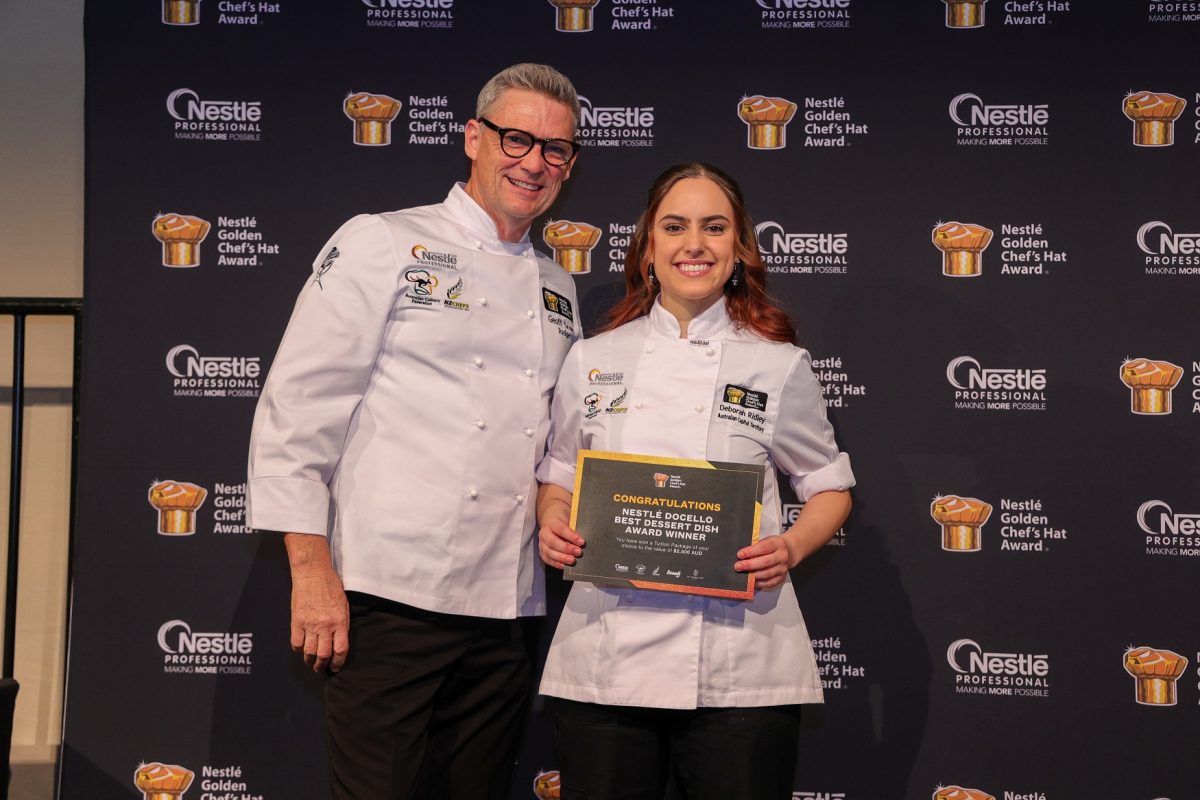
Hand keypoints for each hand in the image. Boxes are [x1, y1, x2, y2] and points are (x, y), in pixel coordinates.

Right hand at [285, 533, 348, 671]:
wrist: (313, 573)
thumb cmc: (331, 586)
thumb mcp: (343, 604)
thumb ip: (341, 623)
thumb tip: (339, 638)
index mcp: (340, 622)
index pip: (340, 649)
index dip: (338, 662)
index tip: (335, 667)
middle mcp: (325, 626)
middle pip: (324, 654)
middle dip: (322, 665)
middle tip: (321, 668)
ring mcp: (310, 624)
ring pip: (309, 651)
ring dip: (309, 660)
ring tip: (310, 662)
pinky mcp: (296, 621)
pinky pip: (296, 642)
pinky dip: (298, 648)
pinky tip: (300, 648)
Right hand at [539, 517, 584, 569]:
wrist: (551, 521)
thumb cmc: (563, 521)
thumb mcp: (569, 518)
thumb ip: (576, 526)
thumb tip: (583, 537)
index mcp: (552, 522)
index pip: (561, 529)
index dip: (571, 536)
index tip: (582, 542)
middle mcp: (544, 533)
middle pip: (553, 542)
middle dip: (566, 548)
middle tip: (578, 552)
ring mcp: (542, 543)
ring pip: (549, 552)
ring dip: (561, 558)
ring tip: (572, 560)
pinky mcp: (543, 552)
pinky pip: (547, 559)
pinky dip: (555, 563)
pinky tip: (564, 565)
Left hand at [734, 534, 798, 590]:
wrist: (790, 551)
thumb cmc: (774, 546)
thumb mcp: (767, 540)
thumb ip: (756, 547)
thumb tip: (741, 556)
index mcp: (777, 544)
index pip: (764, 547)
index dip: (751, 552)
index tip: (740, 555)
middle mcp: (782, 556)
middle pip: (765, 562)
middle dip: (749, 565)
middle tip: (738, 566)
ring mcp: (783, 568)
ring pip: (767, 574)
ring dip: (753, 575)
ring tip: (743, 575)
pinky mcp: (782, 577)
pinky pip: (770, 583)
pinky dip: (760, 584)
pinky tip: (752, 582)